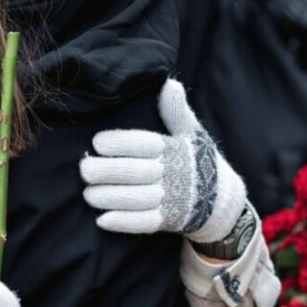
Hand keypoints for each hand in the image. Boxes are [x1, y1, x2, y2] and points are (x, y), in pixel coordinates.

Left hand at [81, 79, 246, 242]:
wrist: (222, 201)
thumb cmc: (198, 161)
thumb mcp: (192, 133)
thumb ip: (176, 111)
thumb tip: (170, 83)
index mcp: (176, 149)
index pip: (146, 144)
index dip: (121, 143)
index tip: (97, 142)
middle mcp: (173, 175)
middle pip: (137, 172)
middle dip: (108, 171)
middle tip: (84, 168)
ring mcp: (171, 200)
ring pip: (138, 199)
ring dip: (111, 197)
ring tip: (87, 194)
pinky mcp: (168, 221)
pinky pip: (145, 223)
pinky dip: (124, 222)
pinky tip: (102, 220)